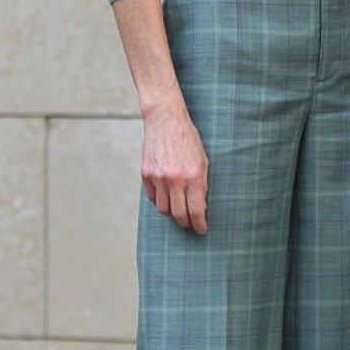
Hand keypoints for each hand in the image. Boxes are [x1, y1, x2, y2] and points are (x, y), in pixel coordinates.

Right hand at [141, 104, 208, 234]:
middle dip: (186, 223)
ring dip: (171, 213)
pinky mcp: (146, 174)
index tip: (201, 230)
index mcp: (193, 176)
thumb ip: (201, 183)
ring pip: (163, 209)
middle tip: (190, 224)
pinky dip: (159, 200)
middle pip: (178, 215)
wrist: (165, 119)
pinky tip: (166, 196)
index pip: (196, 211)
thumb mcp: (202, 160)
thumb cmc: (188, 139)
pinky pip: (152, 197)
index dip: (199, 224)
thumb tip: (200, 206)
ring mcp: (158, 177)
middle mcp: (175, 179)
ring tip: (178, 209)